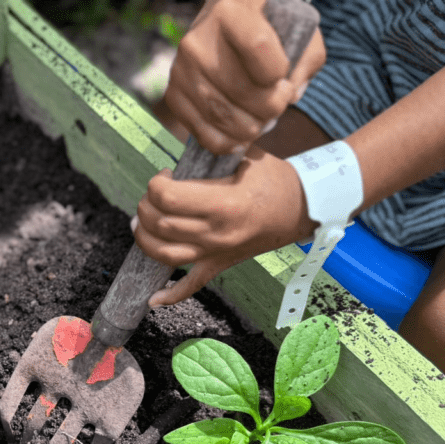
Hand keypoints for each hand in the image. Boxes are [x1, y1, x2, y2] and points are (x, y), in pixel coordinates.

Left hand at [132, 146, 312, 306]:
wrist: (303, 208)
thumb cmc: (274, 179)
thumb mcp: (244, 157)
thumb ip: (211, 156)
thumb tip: (182, 144)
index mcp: (222, 204)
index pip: (168, 198)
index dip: (156, 184)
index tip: (163, 175)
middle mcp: (216, 233)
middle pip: (161, 225)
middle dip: (146, 206)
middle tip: (152, 196)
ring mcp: (216, 253)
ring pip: (165, 255)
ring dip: (145, 239)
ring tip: (142, 223)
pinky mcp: (219, 265)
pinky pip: (191, 286)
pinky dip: (170, 295)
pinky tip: (152, 298)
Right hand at [165, 0, 324, 154]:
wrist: (223, 27)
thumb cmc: (264, 28)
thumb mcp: (294, 27)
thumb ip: (305, 59)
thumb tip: (291, 96)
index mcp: (230, 11)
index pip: (259, 47)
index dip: (279, 73)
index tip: (283, 78)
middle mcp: (198, 40)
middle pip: (241, 90)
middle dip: (269, 110)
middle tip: (277, 107)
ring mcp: (181, 70)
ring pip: (221, 115)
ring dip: (250, 130)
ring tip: (261, 122)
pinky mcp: (173, 94)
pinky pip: (200, 131)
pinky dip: (224, 143)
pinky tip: (240, 138)